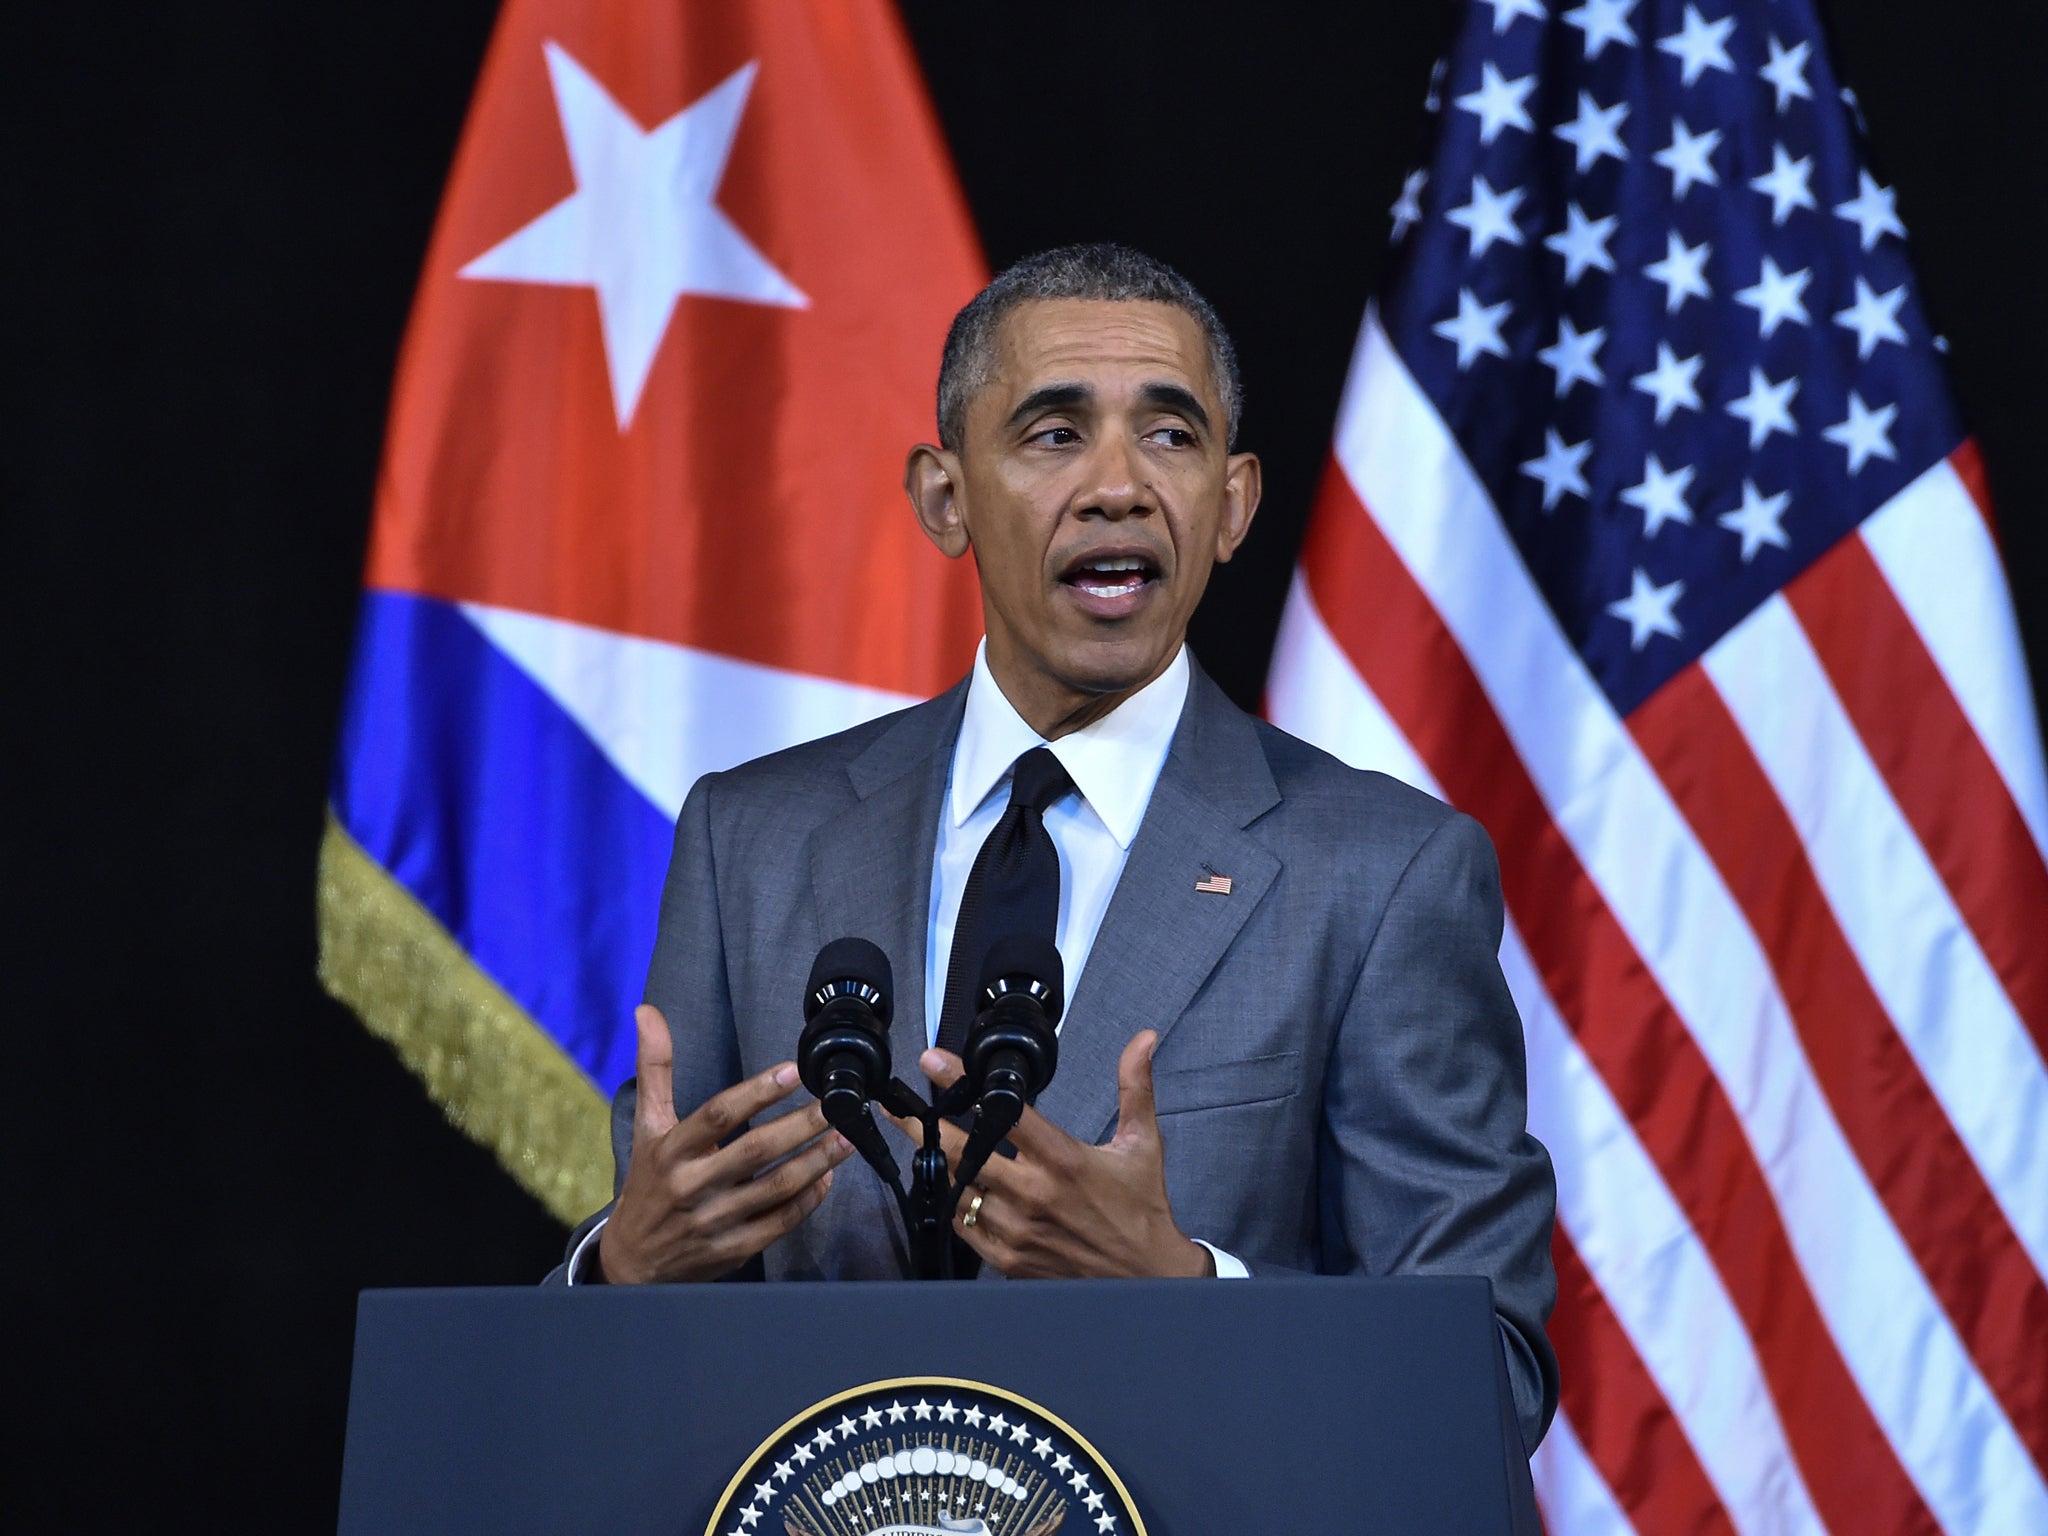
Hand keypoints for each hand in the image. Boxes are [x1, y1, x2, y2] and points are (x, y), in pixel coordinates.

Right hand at [598, 1005, 854, 1282]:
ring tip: (846, 1137)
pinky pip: (780, 1222)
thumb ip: (655, 1068)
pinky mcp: (734, 1249)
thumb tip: (647, 1013)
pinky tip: (828, 1176)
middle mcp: (692, 1186)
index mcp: (671, 1150)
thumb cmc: (649, 1182)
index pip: (718, 1115)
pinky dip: (809, 1199)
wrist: (633, 1261)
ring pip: (776, 1187)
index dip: (756, 1092)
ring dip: (817, 1160)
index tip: (792, 1071)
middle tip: (836, 1104)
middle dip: (801, 1125)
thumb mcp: (648, 1125)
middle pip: (756, 1150)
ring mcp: (715, 1221)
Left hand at [905, 1030, 1211, 1279]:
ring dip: (942, 1167)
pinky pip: (964, 1225)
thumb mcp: (1142, 1143)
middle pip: (962, 1153)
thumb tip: (1143, 1040)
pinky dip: (955, 1203)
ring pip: (957, 1189)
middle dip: (927, 1128)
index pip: (1003, 1113)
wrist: (1148, 1276)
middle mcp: (1035, 1195)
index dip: (962, 1084)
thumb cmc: (1141, 1208)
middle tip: (903, 1110)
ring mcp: (1018, 1230)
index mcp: (1064, 1160)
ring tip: (926, 1145)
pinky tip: (953, 1186)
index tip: (934, 1062)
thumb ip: (1135, 1086)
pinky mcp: (1010, 1259)